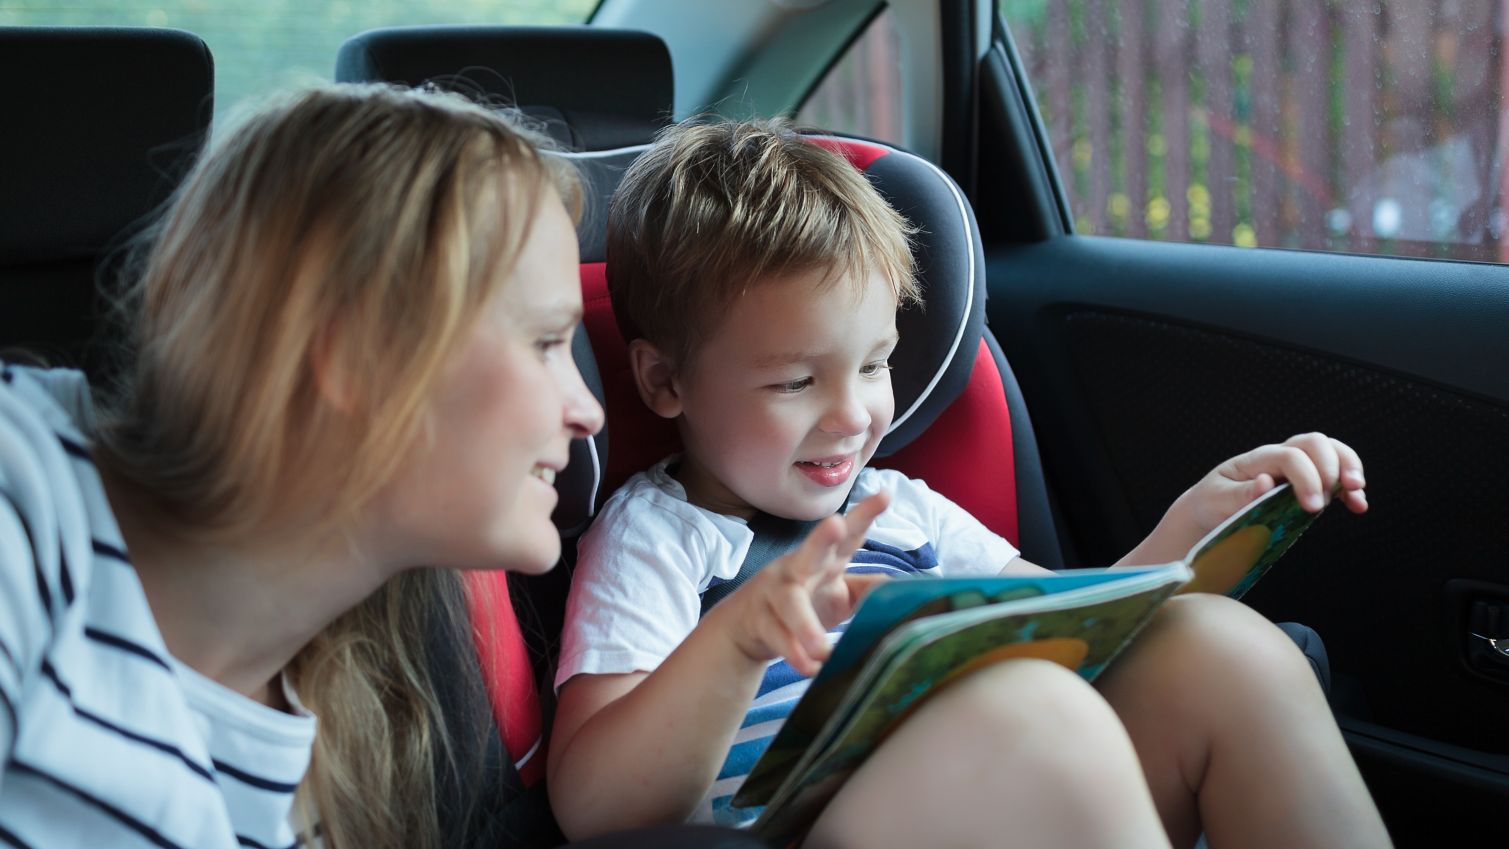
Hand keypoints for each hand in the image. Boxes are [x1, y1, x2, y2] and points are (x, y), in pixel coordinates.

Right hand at [716, 492, 890, 676]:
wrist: (746, 627)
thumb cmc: (803, 602)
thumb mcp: (839, 594)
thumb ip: (869, 589)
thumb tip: (906, 592)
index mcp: (824, 560)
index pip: (848, 535)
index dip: (865, 514)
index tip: (885, 494)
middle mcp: (798, 568)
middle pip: (810, 550)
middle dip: (823, 537)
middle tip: (836, 524)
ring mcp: (774, 593)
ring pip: (789, 603)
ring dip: (806, 625)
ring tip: (821, 649)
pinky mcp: (759, 619)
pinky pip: (777, 636)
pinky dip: (794, 653)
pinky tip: (809, 666)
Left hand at [1185, 432, 1367, 532]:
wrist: (1209, 510)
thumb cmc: (1211, 504)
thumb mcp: (1217, 502)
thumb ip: (1240, 495)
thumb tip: (1266, 483)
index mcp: (1255, 460)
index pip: (1289, 456)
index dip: (1306, 478)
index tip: (1312, 507)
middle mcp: (1278, 457)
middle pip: (1314, 443)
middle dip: (1330, 467)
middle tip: (1326, 502)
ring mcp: (1295, 467)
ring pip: (1330, 451)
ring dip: (1348, 467)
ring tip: (1355, 492)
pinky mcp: (1306, 482)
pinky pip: (1335, 473)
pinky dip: (1349, 487)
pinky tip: (1357, 504)